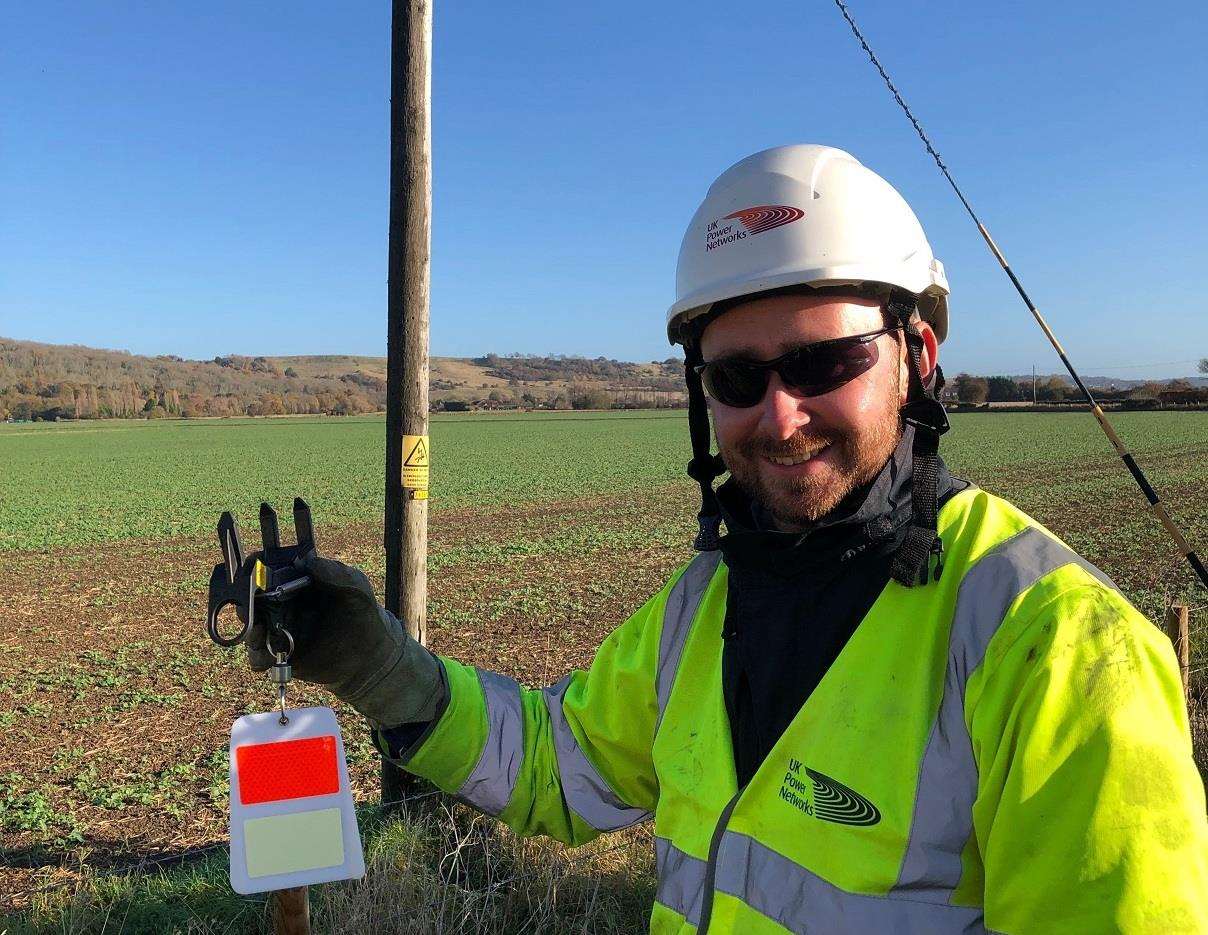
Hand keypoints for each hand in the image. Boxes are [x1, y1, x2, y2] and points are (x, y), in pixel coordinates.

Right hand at [245, 553, 446, 728]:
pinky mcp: (280, 654)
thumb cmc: (362, 613)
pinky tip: (269, 656)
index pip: (268, 569)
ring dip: (251, 628)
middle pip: (253, 598)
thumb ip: (336, 572)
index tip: (251, 565)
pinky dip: (259, 656)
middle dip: (246, 599)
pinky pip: (259, 656)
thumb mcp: (356, 587)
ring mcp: (279, 629)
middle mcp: (283, 604)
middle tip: (250, 602)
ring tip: (259, 629)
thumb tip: (310, 562)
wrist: (370, 653)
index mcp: (297, 582)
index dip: (255, 566)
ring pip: (252, 627)